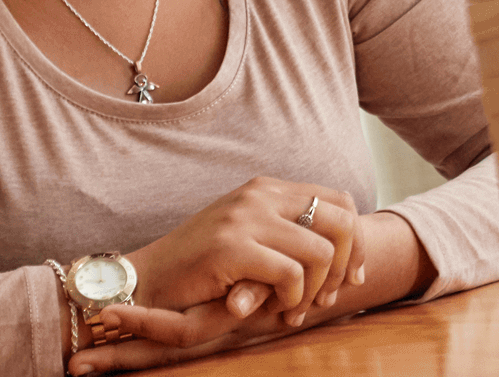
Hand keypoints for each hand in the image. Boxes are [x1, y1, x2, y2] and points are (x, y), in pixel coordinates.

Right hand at [70, 211, 426, 375]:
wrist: (146, 280)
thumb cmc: (202, 270)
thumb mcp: (251, 242)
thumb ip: (289, 238)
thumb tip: (345, 260)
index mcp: (268, 189)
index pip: (340, 202)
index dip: (353, 243)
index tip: (349, 278)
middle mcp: (260, 194)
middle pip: (342, 222)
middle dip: (345, 266)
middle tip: (328, 299)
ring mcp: (245, 217)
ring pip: (320, 251)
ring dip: (316, 289)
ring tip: (296, 309)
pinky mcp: (231, 246)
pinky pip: (291, 273)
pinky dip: (292, 298)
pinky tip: (277, 310)